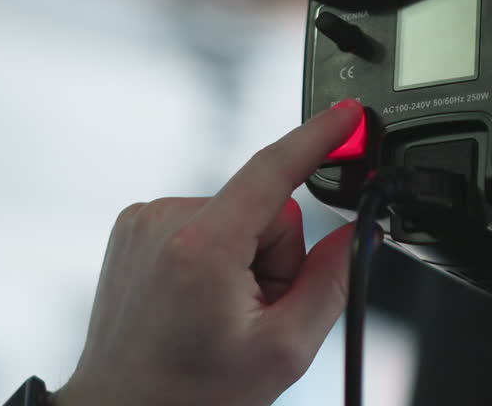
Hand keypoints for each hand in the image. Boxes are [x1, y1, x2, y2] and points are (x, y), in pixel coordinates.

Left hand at [56, 100, 364, 405]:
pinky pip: (202, 221)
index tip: (349, 114)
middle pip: (264, 208)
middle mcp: (165, 222)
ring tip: (217, 312)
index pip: (274, 170)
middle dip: (275, 255)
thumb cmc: (190, 395)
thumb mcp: (283, 350)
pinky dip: (212, 255)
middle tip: (254, 312)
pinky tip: (196, 299)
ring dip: (242, 258)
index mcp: (203, 248)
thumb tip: (358, 233)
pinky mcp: (133, 227)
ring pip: (235, 215)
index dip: (318, 137)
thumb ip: (331, 282)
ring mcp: (144, 221)